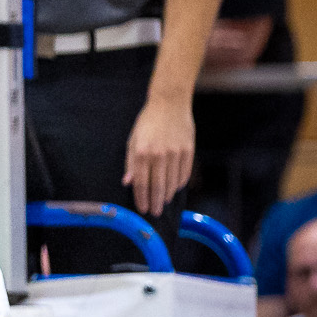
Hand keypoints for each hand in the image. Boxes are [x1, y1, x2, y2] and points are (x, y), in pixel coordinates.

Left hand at [124, 95, 194, 216]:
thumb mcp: (133, 140)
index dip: (141, 198)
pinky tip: (175, 188)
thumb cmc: (147, 123)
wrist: (169, 104)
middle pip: (158, 186)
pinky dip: (180, 183)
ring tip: (164, 202)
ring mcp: (176, 153)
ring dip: (168, 195)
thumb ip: (130, 163)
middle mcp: (159, 154)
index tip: (143, 209)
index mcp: (142, 152)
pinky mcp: (188, 150)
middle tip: (155, 212)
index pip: (141, 182)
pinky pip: (185, 173)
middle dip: (156, 202)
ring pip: (173, 182)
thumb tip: (128, 183)